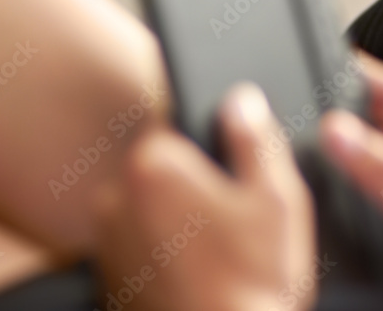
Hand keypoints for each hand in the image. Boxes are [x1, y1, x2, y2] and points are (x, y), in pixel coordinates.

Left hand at [93, 83, 316, 310]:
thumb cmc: (252, 284)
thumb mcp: (276, 199)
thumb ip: (254, 137)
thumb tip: (241, 99)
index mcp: (153, 166)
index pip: (175, 125)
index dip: (213, 149)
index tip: (237, 182)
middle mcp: (114, 199)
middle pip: (162, 169)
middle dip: (195, 186)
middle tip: (235, 225)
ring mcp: (106, 245)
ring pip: (151, 211)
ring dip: (178, 222)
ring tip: (219, 258)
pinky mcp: (107, 283)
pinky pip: (140, 249)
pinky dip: (164, 257)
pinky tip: (200, 280)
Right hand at [322, 52, 382, 310]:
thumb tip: (340, 130)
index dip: (360, 72)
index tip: (320, 60)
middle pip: (373, 119)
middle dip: (338, 109)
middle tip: (296, 103)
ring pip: (361, 151)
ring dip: (334, 145)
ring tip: (298, 139)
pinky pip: (355, 183)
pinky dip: (333, 177)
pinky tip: (311, 181)